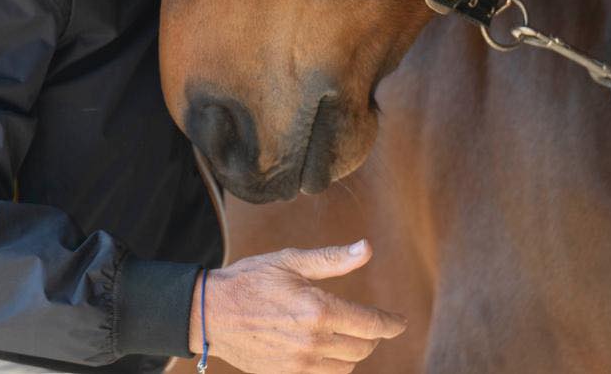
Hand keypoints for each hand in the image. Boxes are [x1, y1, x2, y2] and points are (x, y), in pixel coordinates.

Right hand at [187, 240, 406, 372]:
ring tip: (347, 335)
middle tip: (370, 324)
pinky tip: (326, 348)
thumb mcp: (291, 261)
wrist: (210, 312)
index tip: (399, 322)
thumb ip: (332, 259)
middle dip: (372, 335)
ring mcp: (300, 362)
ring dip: (353, 351)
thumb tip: (367, 248)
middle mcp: (313, 340)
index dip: (391, 324)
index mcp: (318, 309)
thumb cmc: (250, 279)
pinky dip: (333, 363)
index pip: (371, 324)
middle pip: (363, 347)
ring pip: (346, 365)